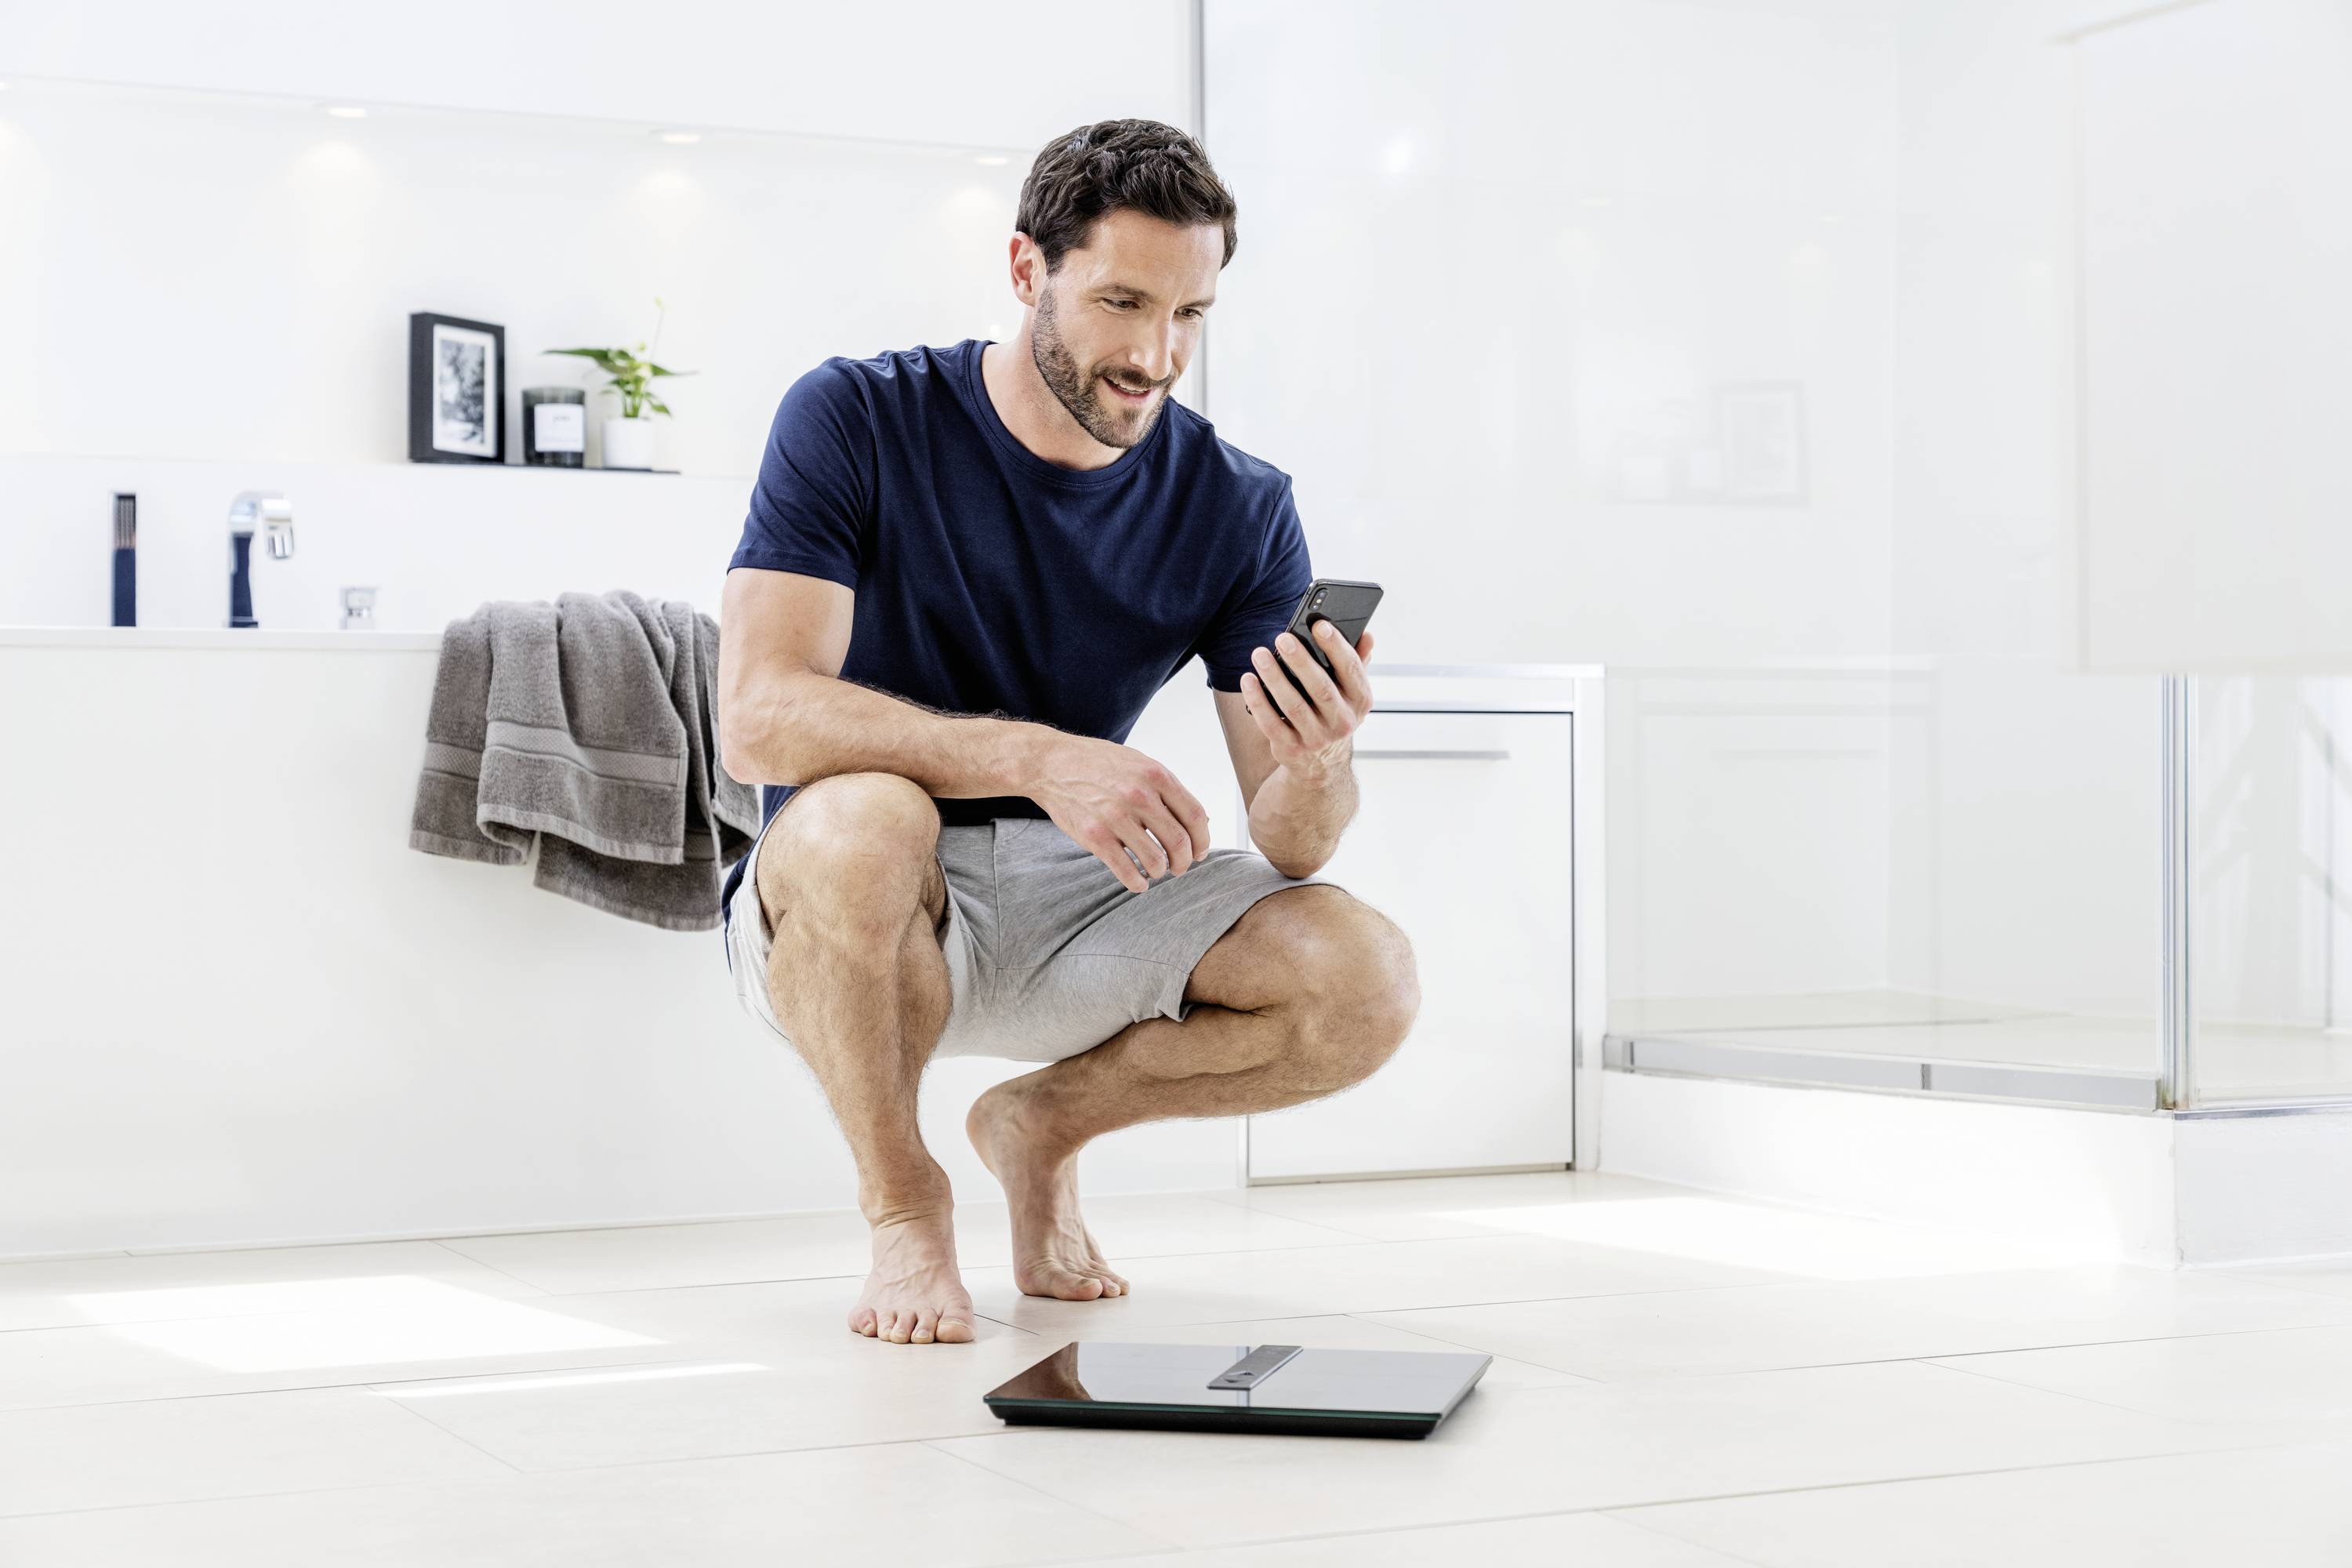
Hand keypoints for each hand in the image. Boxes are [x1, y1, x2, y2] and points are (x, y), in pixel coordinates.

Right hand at [1025, 734, 1211, 893]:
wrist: (1051, 763)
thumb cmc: (1098, 764)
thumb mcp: (1139, 763)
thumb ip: (1167, 789)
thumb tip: (1200, 822)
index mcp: (1156, 775)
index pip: (1194, 817)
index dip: (1202, 840)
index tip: (1199, 852)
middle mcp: (1139, 795)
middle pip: (1179, 842)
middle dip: (1184, 862)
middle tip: (1179, 867)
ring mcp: (1116, 817)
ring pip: (1155, 861)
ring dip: (1161, 872)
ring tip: (1156, 871)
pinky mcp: (1095, 836)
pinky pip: (1126, 871)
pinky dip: (1138, 883)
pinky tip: (1139, 882)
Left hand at [1240, 622, 1374, 776]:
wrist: (1322, 764)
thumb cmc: (1333, 714)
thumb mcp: (1351, 692)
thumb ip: (1357, 662)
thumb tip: (1367, 634)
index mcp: (1360, 701)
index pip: (1352, 670)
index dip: (1336, 646)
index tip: (1320, 624)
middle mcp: (1342, 721)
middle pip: (1320, 688)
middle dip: (1301, 660)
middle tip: (1282, 638)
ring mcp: (1316, 738)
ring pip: (1293, 705)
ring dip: (1274, 677)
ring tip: (1259, 654)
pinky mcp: (1291, 748)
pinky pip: (1270, 723)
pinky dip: (1258, 701)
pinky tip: (1248, 679)